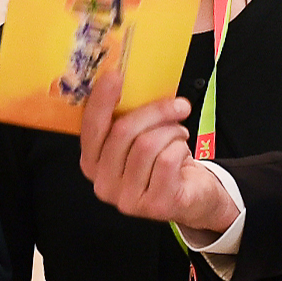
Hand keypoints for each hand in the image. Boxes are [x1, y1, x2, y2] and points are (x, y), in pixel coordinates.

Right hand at [76, 69, 237, 236]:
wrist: (190, 197)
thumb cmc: (162, 161)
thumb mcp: (139, 139)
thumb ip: (127, 118)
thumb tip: (131, 80)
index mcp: (92, 162)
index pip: (91, 128)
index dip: (101, 100)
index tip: (115, 75)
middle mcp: (103, 183)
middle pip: (123, 132)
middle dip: (155, 111)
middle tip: (177, 106)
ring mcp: (127, 198)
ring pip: (148, 144)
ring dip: (172, 132)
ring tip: (179, 135)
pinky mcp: (154, 205)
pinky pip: (168, 160)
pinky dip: (181, 148)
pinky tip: (182, 153)